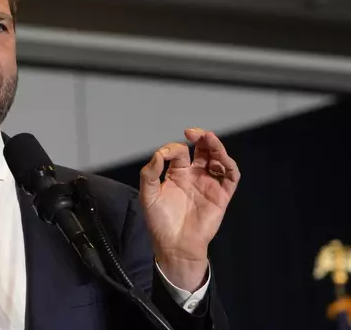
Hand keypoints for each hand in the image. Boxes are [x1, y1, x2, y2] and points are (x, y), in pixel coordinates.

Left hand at [139, 128, 240, 290]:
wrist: (174, 245)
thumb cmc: (160, 222)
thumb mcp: (148, 195)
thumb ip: (150, 173)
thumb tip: (159, 154)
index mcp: (177, 174)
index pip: (180, 152)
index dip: (174, 148)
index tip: (166, 154)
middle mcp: (195, 176)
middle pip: (203, 150)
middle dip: (201, 138)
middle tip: (194, 133)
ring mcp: (209, 185)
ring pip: (218, 160)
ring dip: (216, 147)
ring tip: (209, 138)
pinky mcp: (221, 196)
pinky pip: (230, 177)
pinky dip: (229, 165)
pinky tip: (220, 158)